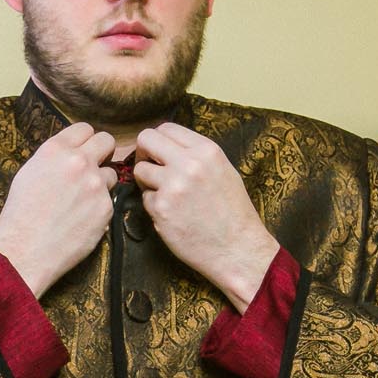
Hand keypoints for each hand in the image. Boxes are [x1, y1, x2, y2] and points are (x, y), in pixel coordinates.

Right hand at [0, 122, 117, 297]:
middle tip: (94, 166)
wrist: (25, 251)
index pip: (84, 128)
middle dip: (102, 152)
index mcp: (55, 149)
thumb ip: (55, 158)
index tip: (84, 150)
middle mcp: (79, 162)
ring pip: (111, 173)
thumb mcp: (29, 173)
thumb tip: (72, 153)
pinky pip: (110, 200)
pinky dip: (100, 207)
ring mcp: (95, 184)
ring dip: (101, 183)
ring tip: (81, 201)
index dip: (84, 140)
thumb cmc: (20, 215)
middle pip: (106, 141)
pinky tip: (82, 219)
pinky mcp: (106, 208)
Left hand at [133, 124, 279, 312]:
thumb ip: (195, 155)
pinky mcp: (162, 208)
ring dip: (147, 182)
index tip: (158, 154)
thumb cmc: (233, 213)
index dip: (158, 142)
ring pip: (140, 170)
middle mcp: (189, 163)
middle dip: (143, 154)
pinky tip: (172, 215)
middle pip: (145, 139)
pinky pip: (144, 198)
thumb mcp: (223, 171)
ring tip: (165, 196)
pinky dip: (153, 206)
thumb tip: (167, 146)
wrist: (238, 248)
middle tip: (150, 169)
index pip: (166, 128)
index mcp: (207, 150)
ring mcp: (174, 186)